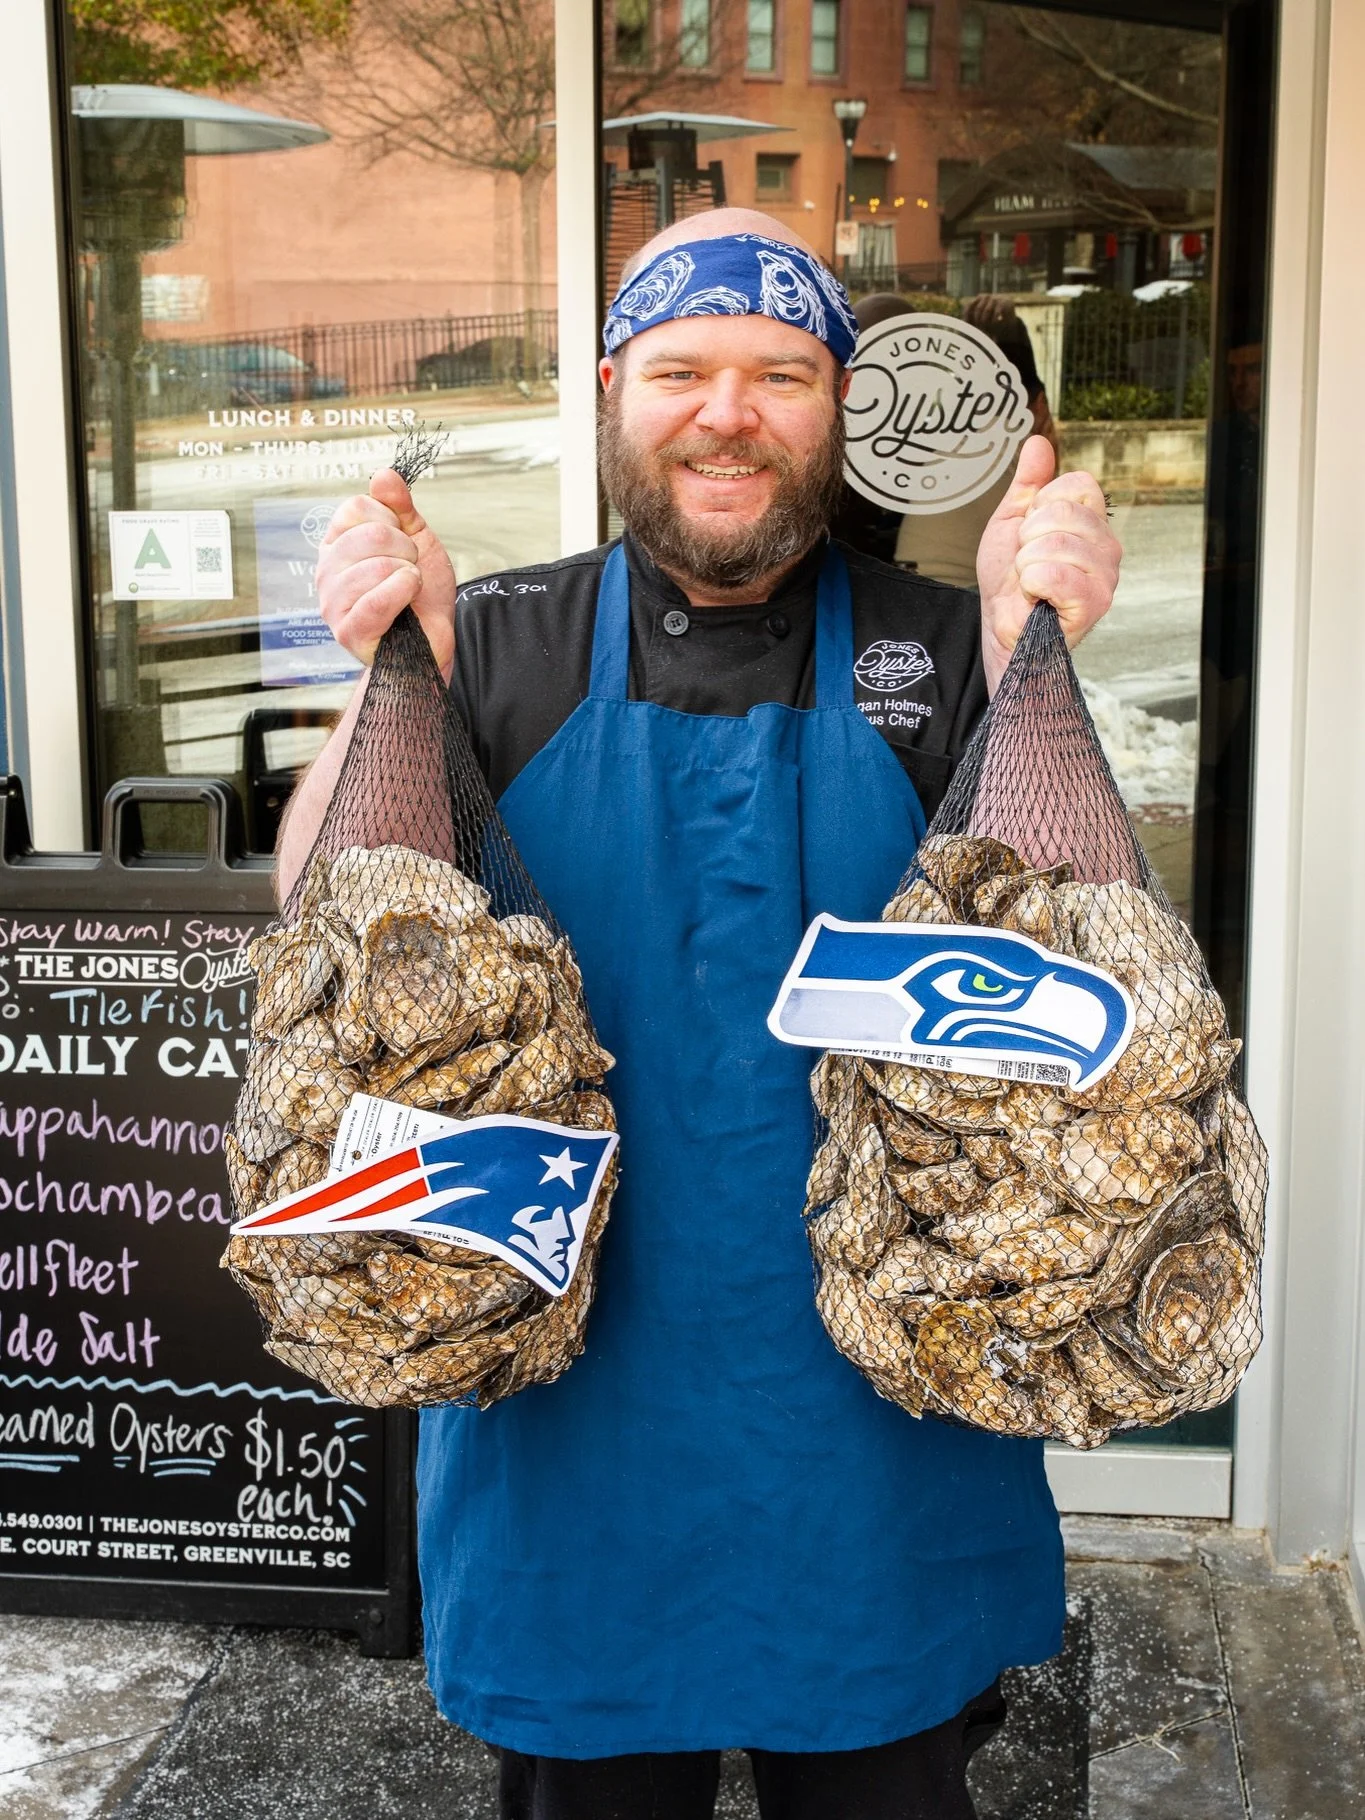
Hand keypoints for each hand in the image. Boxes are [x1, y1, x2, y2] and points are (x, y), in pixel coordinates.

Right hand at [316, 468, 456, 674]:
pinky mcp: (347, 632)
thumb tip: (384, 475)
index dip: (392, 521)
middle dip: (406, 551)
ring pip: (376, 566)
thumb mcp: (417, 539)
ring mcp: (332, 602)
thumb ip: (400, 506)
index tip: (403, 545)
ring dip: (408, 575)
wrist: (433, 643)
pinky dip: (404, 594)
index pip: (356, 508)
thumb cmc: (421, 595)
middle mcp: (326, 571)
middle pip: (370, 535)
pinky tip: (407, 599)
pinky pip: (376, 600)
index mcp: (336, 544)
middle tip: (409, 571)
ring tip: (407, 590)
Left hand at [975, 436, 1119, 694]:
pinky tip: (1037, 597)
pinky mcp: (1094, 604)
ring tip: (1031, 582)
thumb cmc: (1008, 581)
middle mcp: (1108, 547)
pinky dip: (1033, 585)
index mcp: (1092, 523)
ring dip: (1027, 564)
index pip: (1078, 484)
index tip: (1030, 532)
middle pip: (1065, 512)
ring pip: (1056, 544)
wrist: (1000, 627)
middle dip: (1029, 537)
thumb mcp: (1011, 522)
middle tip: (1027, 562)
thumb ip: (1027, 484)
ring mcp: (1105, 577)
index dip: (1040, 506)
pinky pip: (1055, 574)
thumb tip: (1038, 444)